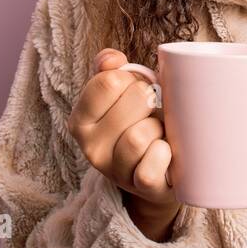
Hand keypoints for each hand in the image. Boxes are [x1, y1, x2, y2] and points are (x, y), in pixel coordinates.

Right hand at [66, 48, 180, 230]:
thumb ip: (111, 70)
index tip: (137, 89)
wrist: (158, 174)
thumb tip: (112, 58)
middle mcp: (90, 148)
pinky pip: (150, 168)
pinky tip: (165, 153)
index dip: (133, 78)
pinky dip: (164, 155)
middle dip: (151, 99)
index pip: (108, 81)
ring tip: (159, 133)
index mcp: (81, 120)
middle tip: (152, 112)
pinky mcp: (140, 189)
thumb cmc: (139, 124)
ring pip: (139, 136)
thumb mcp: (120, 96)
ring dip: (159, 127)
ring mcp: (114, 172)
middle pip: (134, 100)